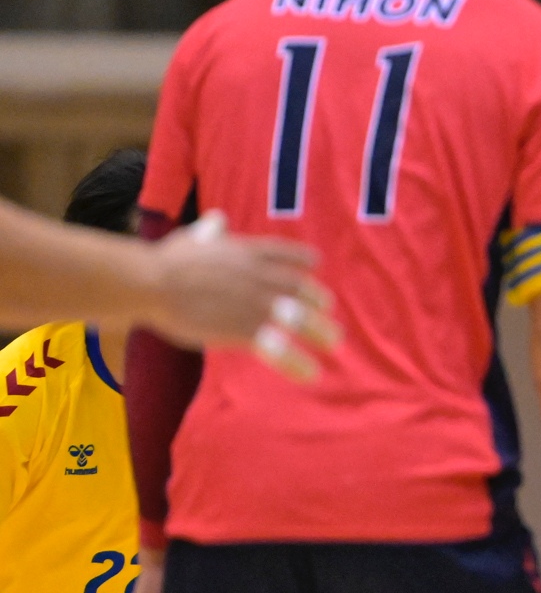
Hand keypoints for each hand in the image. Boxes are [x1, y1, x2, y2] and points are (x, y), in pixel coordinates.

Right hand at [149, 212, 341, 379]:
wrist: (154, 282)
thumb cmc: (166, 260)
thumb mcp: (194, 238)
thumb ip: (211, 231)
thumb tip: (217, 219)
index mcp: (248, 252)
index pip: (284, 253)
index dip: (303, 259)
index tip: (316, 263)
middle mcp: (261, 277)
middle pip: (301, 289)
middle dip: (318, 301)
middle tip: (328, 310)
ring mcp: (257, 304)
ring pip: (300, 319)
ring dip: (320, 331)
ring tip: (334, 342)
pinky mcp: (246, 330)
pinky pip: (280, 350)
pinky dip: (297, 363)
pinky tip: (312, 373)